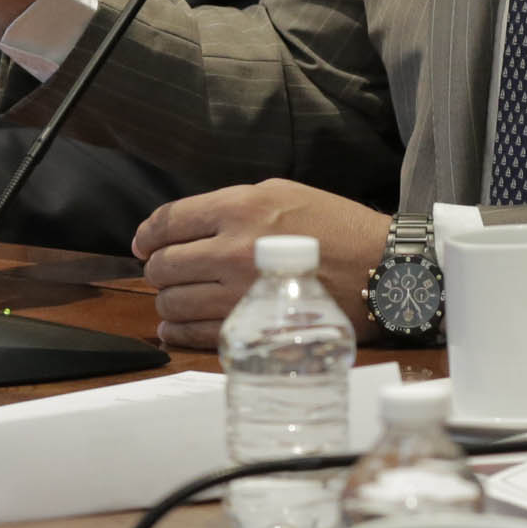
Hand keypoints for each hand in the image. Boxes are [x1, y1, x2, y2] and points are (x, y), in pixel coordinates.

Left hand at [130, 180, 386, 348]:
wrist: (383, 270)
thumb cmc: (337, 228)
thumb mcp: (281, 193)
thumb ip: (230, 207)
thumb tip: (183, 227)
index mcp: (239, 209)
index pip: (168, 222)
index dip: (147, 235)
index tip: (143, 244)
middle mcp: (233, 250)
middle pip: (163, 265)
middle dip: (156, 269)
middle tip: (165, 272)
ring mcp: (240, 293)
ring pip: (173, 302)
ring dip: (166, 302)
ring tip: (174, 299)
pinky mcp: (253, 328)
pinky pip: (195, 333)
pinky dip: (177, 331)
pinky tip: (175, 327)